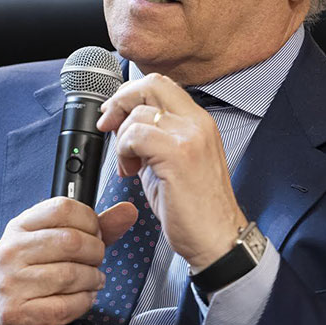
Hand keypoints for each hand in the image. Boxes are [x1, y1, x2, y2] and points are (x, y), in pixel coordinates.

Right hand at [0, 197, 137, 324]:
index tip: (95, 233)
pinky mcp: (20, 314)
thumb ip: (93, 227)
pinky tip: (82, 299)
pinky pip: (67, 306)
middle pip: (72, 241)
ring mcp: (13, 283)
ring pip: (72, 275)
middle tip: (96, 261)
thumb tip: (128, 211)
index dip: (90, 220)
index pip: (63, 208)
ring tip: (92, 281)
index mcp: (19, 227)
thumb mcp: (51, 243)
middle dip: (96, 253)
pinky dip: (84, 303)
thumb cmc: (28, 274)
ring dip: (93, 280)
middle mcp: (12, 251)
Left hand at [96, 73, 247, 268]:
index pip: (160, 84)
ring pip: (138, 113)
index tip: (114, 114)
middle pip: (150, 85)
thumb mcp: (173, 163)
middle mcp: (197, 123)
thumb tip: (123, 126)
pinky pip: (136, 135)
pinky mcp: (178, 154)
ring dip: (122, 139)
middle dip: (120, 102)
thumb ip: (153, 139)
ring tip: (128, 165)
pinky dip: (123, 151)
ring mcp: (190, 136)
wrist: (217, 239)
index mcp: (198, 122)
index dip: (130, 94)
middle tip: (108, 126)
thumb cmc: (196, 208)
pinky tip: (130, 171)